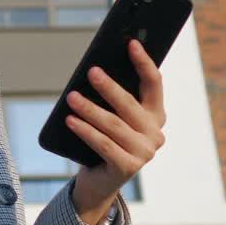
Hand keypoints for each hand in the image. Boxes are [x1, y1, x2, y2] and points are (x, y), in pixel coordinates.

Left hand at [66, 39, 167, 220]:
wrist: (98, 181)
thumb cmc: (103, 141)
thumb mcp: (110, 116)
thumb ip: (111, 98)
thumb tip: (95, 70)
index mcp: (155, 115)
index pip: (154, 84)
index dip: (143, 63)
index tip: (131, 43)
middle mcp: (155, 133)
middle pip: (130, 104)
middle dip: (109, 87)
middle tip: (91, 72)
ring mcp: (144, 152)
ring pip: (113, 125)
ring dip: (90, 109)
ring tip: (71, 97)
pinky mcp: (128, 167)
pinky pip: (103, 144)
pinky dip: (85, 131)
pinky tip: (70, 120)